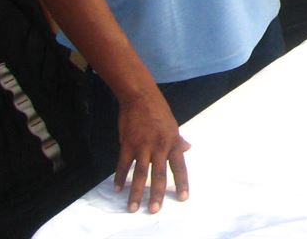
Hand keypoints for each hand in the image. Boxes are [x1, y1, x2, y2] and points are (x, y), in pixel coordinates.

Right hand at [115, 89, 189, 213]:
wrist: (140, 97)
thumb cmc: (158, 110)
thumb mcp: (173, 125)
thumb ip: (178, 140)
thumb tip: (188, 148)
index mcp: (173, 142)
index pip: (180, 167)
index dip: (182, 183)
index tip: (183, 198)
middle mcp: (159, 146)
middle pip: (159, 174)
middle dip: (157, 194)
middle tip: (155, 210)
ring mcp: (142, 145)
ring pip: (140, 174)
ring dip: (136, 192)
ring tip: (133, 207)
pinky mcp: (127, 143)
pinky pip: (123, 164)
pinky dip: (120, 177)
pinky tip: (118, 188)